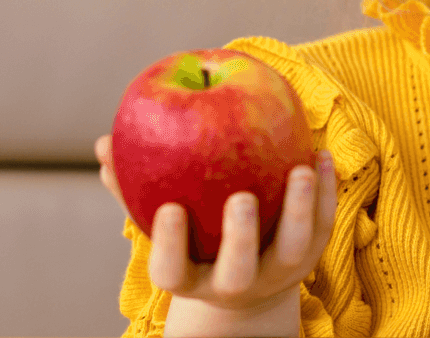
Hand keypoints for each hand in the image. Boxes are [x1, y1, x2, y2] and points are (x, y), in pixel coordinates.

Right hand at [94, 134, 337, 310]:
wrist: (250, 282)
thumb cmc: (195, 237)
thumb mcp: (165, 221)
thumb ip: (134, 188)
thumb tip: (102, 145)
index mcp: (191, 277)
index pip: (172, 271)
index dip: (169, 245)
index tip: (170, 209)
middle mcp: (234, 282)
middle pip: (238, 270)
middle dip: (240, 237)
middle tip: (241, 197)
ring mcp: (276, 272)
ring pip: (292, 249)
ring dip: (299, 208)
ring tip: (302, 167)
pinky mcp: (310, 256)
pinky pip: (322, 225)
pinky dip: (326, 191)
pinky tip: (321, 153)